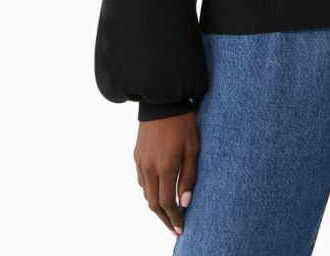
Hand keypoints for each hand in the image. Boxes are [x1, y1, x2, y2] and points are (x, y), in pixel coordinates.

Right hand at [134, 111, 199, 236]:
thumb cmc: (182, 122)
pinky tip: (158, 191)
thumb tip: (185, 202)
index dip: (174, 219)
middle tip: (175, 227)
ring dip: (156, 206)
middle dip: (165, 218)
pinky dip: (149, 192)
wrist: (162, 100)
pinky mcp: (136, 156)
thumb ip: (189, 176)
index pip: (166, 203)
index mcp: (164, 167)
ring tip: (169, 212)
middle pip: (153, 204)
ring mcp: (140, 163)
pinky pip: (141, 181)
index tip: (181, 229)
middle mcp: (149, 169)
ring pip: (145, 194)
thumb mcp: (192, 148)